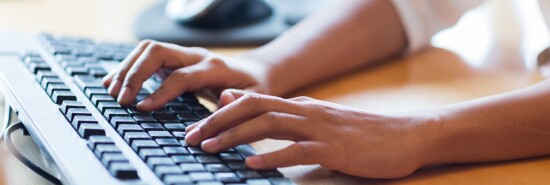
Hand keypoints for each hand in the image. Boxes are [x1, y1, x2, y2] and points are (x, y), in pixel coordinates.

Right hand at [103, 40, 270, 110]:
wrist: (255, 74)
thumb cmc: (254, 90)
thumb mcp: (254, 99)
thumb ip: (239, 102)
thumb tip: (223, 101)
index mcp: (215, 68)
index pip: (182, 76)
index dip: (161, 92)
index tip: (142, 108)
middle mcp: (197, 56)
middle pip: (158, 52)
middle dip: (136, 74)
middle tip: (121, 99)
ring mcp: (184, 55)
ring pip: (149, 50)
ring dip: (127, 68)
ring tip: (112, 91)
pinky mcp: (174, 60)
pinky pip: (147, 56)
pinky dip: (128, 67)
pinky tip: (114, 82)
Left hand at [185, 89, 430, 178]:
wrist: (405, 136)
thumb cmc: (361, 134)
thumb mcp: (319, 121)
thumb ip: (287, 116)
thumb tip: (257, 113)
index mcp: (300, 106)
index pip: (252, 102)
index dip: (220, 114)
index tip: (195, 128)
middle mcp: (305, 111)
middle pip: (253, 109)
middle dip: (217, 122)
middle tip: (190, 137)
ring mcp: (320, 128)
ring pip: (269, 125)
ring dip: (235, 137)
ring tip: (209, 148)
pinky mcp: (334, 148)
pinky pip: (297, 150)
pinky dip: (272, 156)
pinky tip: (252, 165)